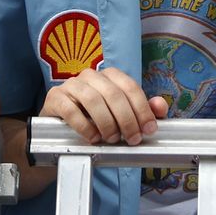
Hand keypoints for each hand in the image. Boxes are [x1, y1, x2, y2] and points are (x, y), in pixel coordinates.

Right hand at [41, 66, 168, 145]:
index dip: (142, 109)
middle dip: (127, 119)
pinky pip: (71, 109)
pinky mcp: (55, 98)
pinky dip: (85, 126)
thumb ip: (142, 110)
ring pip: (93, 99)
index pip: (130, 87)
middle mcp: (90, 75)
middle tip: (132, 139)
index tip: (149, 129)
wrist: (61, 129)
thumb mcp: (121, 116)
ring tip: (112, 139)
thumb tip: (160, 106)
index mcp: (109, 76)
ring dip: (107, 123)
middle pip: (113, 94)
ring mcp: (71, 85)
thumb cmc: (95, 120)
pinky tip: (92, 137)